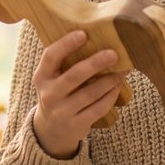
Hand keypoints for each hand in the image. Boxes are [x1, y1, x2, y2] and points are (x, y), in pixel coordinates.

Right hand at [31, 30, 126, 158]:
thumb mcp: (52, 78)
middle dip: (95, 63)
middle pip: (74, 76)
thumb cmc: (57, 93)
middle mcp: (49, 95)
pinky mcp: (76, 125)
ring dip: (109, 80)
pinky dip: (110, 96)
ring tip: (122, 70)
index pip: (50, 57)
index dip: (66, 44)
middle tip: (114, 54)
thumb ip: (64, 61)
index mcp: (41, 77)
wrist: (51, 130)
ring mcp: (62, 112)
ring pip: (90, 93)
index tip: (83, 33)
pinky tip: (117, 87)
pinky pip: (98, 109)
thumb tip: (95, 36)